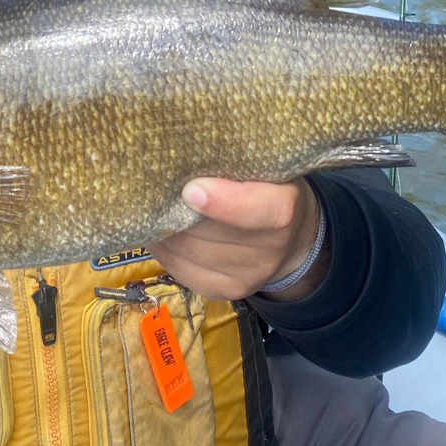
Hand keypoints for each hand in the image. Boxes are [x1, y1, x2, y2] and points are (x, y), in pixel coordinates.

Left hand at [151, 178, 327, 302]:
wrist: (292, 241)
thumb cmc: (270, 188)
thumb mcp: (268, 168)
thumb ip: (235, 162)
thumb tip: (185, 154)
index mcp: (283, 210)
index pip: (254, 210)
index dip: (220, 202)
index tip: (190, 189)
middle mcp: (268, 251)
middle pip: (204, 232)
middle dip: (174, 209)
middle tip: (153, 185)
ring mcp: (245, 278)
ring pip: (184, 251)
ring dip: (163, 228)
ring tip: (153, 206)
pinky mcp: (221, 292)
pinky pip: (178, 268)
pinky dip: (164, 247)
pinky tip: (162, 229)